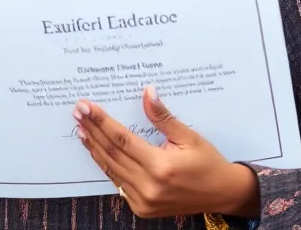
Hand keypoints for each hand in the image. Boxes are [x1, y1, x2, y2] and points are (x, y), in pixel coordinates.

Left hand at [76, 87, 258, 219]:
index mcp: (161, 166)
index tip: (87, 107)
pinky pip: (118, 183)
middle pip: (112, 154)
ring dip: (95, 148)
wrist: (221, 194)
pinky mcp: (142, 208)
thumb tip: (147, 92)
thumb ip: (163, 116)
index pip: (122, 139)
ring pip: (111, 170)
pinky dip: (107, 166)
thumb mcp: (189, 136)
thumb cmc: (208, 163)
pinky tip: (98, 151)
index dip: (102, 121)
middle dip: (93, 131)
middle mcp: (149, 186)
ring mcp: (143, 201)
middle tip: (78, 112)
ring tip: (81, 129)